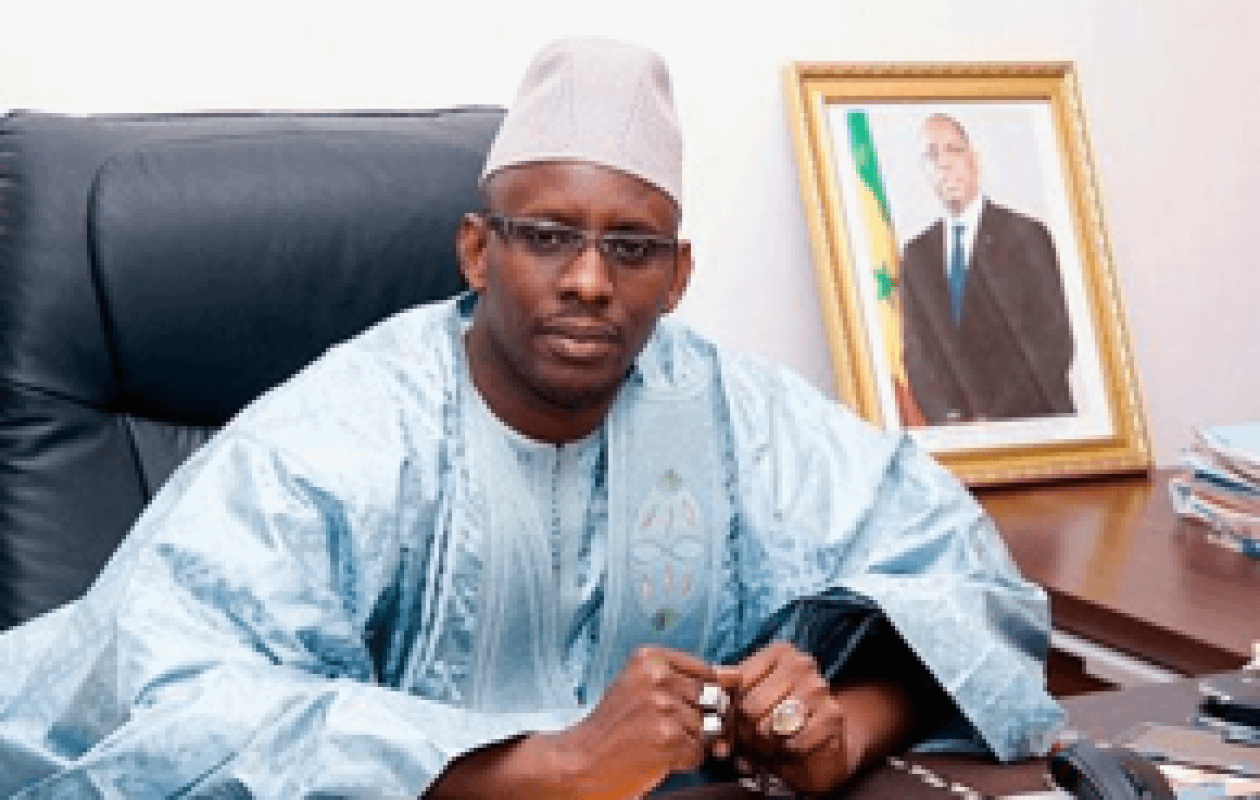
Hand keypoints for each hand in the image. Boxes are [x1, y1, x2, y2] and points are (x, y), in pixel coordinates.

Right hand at [539, 645, 724, 798]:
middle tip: (666, 732)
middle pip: (711, 701)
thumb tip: (736, 675)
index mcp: (649, 658)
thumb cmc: (613, 727)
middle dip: (699, 722)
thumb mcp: (640, 688)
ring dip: (689, 744)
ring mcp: (662, 707)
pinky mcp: (668, 738)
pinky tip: (658, 757)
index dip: (701, 697)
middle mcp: (656, 676)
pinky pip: (699, 752)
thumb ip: (684, 679)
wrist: (581, 761)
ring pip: (707, 728)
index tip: (679, 709)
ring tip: (657, 744)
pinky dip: (684, 762)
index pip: (706, 672)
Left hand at [719, 642, 912, 795]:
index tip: (734, 720)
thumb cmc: (777, 717)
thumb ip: (729, 689)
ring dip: (764, 745)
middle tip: (751, 739)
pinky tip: (789, 750)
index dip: (730, 709)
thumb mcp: (749, 699)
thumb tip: (715, 678)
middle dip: (746, 731)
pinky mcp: (833, 717)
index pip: (738, 682)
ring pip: (772, 726)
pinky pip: (794, 743)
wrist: (821, 743)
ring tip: (769, 744)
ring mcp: (820, 689)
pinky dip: (786, 754)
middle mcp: (802, 664)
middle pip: (752, 706)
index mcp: (780, 651)